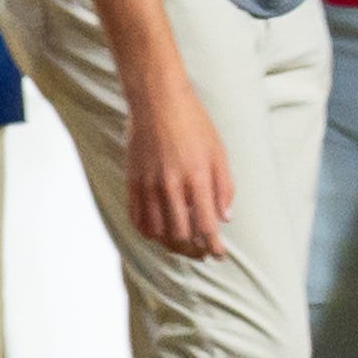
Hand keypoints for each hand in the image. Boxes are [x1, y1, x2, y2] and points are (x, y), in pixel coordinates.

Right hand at [126, 71, 233, 257]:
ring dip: (172, 245)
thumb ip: (224, 188)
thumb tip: (225, 218)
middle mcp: (171, 186)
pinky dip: (148, 232)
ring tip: (184, 247)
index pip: (206, 225)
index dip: (213, 246)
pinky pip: (137, 218)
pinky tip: (159, 235)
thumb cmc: (195, 126)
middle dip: (194, 250)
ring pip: (157, 231)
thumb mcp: (220, 154)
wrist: (158, 103)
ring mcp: (148, 185)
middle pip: (181, 235)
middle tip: (203, 254)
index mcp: (198, 179)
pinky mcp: (132, 182)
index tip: (219, 255)